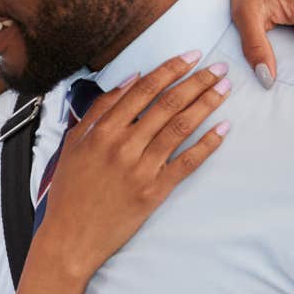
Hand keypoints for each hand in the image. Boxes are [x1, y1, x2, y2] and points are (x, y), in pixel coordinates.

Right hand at [35, 53, 230, 277]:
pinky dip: (207, 144)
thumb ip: (99, 110)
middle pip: (168, 104)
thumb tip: (130, 80)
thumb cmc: (70, 190)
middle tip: (219, 68)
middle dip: (197, 81)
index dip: (170, 69)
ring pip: (181, 127)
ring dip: (206, 104)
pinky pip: (187, 162)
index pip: (143, 90)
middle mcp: (123, 145)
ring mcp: (141, 168)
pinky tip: (223, 128)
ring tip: (224, 89)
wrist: (71, 237)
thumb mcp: (73, 144)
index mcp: (102, 130)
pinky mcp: (155, 191)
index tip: (191, 56)